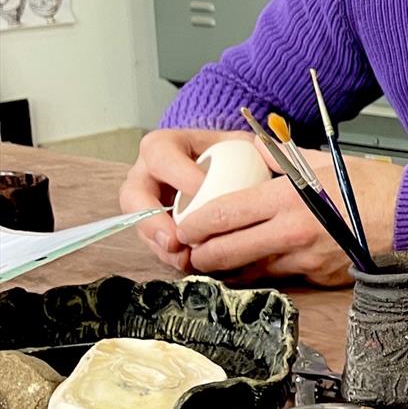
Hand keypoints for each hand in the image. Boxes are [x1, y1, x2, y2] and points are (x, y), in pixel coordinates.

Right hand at [119, 128, 249, 273]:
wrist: (226, 173)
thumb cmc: (235, 156)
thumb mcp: (244, 145)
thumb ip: (256, 146)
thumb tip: (272, 149)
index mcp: (165, 146)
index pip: (161, 154)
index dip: (179, 173)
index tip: (203, 190)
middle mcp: (147, 173)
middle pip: (134, 194)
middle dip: (152, 219)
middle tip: (175, 238)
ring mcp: (146, 201)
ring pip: (140, 224)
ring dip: (159, 244)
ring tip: (182, 258)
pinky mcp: (154, 225)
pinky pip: (153, 241)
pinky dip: (168, 254)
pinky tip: (186, 262)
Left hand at [173, 143, 402, 286]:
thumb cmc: (368, 185)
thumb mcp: (319, 161)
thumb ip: (277, 158)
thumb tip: (243, 150)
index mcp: (287, 199)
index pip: (222, 216)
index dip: (193, 224)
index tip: (183, 224)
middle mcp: (290, 234)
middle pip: (223, 253)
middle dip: (199, 253)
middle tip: (191, 247)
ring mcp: (303, 261)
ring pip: (245, 271)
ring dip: (224, 267)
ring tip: (214, 257)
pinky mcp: (316, 279)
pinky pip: (275, 277)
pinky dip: (258, 271)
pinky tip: (252, 263)